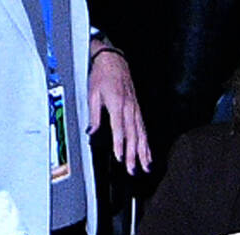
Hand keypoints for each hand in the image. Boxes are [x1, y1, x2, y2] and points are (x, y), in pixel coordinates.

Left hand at [87, 45, 150, 173]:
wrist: (113, 60)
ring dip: (143, 151)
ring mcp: (135, 109)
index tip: (120, 157)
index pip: (119, 129)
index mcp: (117, 104)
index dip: (120, 144)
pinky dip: (146, 142)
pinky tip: (148, 152)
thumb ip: (94, 115)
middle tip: (133, 169)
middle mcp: (129, 108)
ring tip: (145, 166)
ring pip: (141, 133)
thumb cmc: (102, 74)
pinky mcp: (137, 109)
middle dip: (133, 154)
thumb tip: (91, 132)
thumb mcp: (92, 93)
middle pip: (133, 135)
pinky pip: (143, 128)